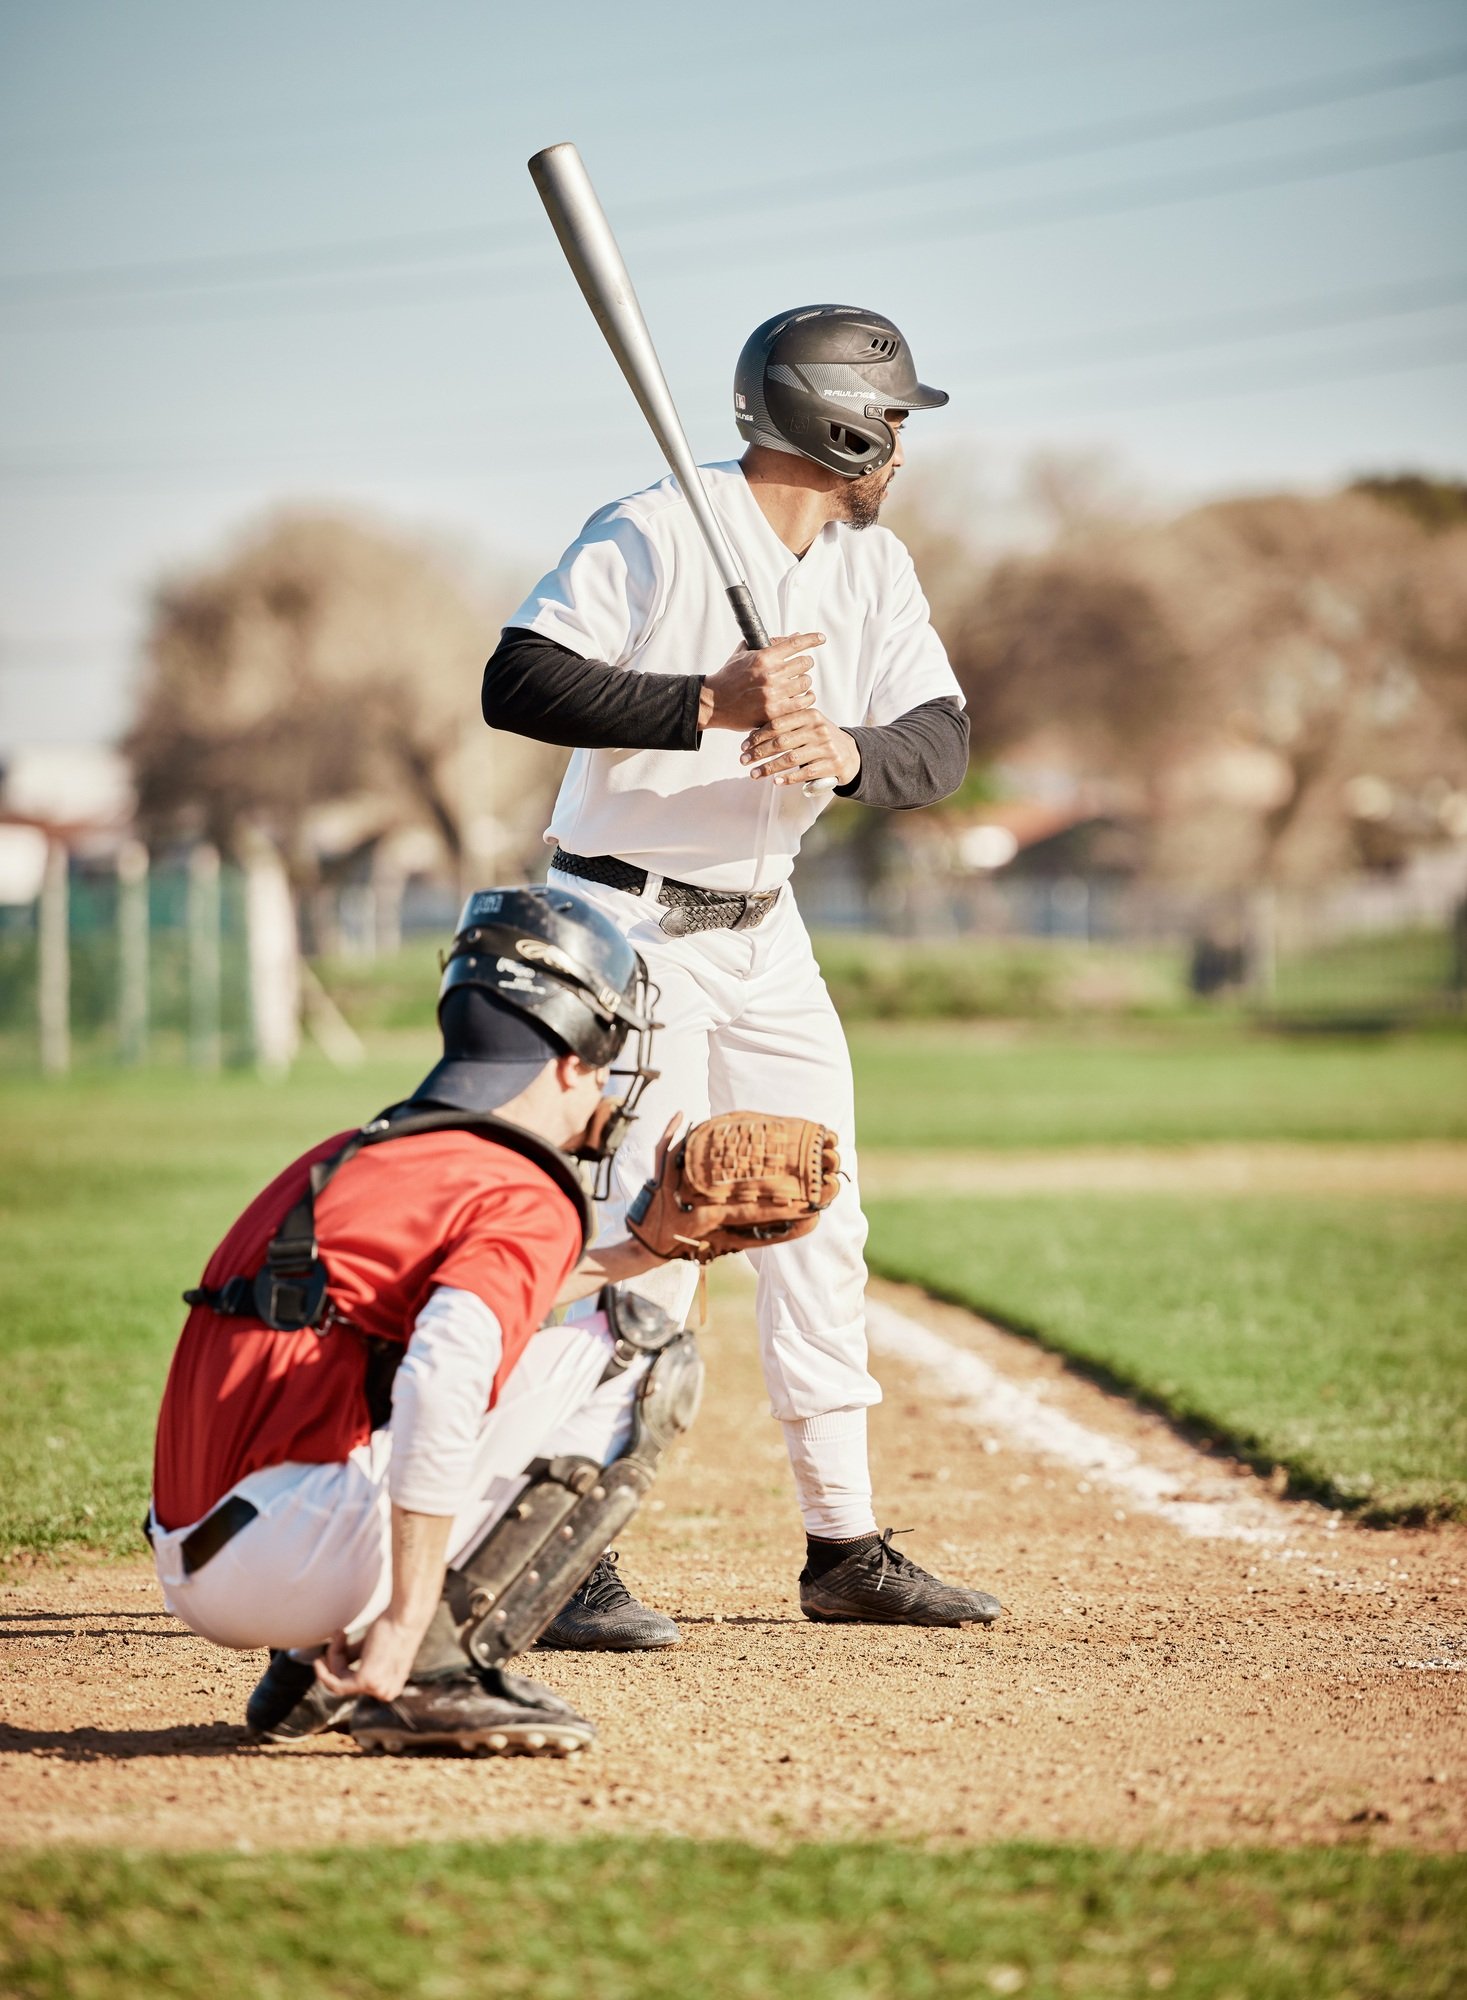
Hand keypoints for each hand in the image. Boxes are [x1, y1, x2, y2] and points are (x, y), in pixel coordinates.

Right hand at [315, 1612, 426, 1702]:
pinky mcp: (367, 1681)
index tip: (336, 1644)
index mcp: (391, 1687)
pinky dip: (329, 1667)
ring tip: (340, 1633)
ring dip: (334, 1655)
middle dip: (336, 1658)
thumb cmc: (392, 1626)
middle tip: (337, 1635)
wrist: (405, 1616)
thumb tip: (334, 1663)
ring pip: (338, 1681)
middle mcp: (386, 1692)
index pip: (357, 1684)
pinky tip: (327, 1652)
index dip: (342, 1664)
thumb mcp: (371, 1648)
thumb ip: (356, 1658)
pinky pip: (336, 1682)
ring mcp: (377, 1689)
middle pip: (345, 1683)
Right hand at [698, 632, 823, 732]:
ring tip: (798, 684)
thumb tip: (794, 636)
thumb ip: (769, 643)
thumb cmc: (729, 677)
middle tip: (799, 668)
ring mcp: (773, 694)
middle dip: (804, 664)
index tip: (821, 638)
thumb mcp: (744, 654)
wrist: (713, 702)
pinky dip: (805, 699)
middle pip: (805, 663)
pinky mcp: (774, 712)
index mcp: (763, 657)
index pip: (795, 644)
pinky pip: (802, 703)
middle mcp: (770, 674)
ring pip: (805, 683)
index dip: (812, 639)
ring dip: (804, 682)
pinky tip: (801, 698)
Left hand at [741, 709, 859, 788]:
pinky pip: (805, 773)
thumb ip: (785, 726)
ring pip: (791, 759)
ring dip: (769, 768)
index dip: (758, 736)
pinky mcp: (831, 765)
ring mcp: (826, 747)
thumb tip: (751, 736)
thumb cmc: (819, 738)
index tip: (743, 746)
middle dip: (759, 752)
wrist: (850, 753)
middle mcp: (819, 729)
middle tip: (743, 761)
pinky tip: (775, 782)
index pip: (778, 724)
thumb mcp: (807, 725)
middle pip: (781, 742)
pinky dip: (788, 778)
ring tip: (753, 774)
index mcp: (810, 715)